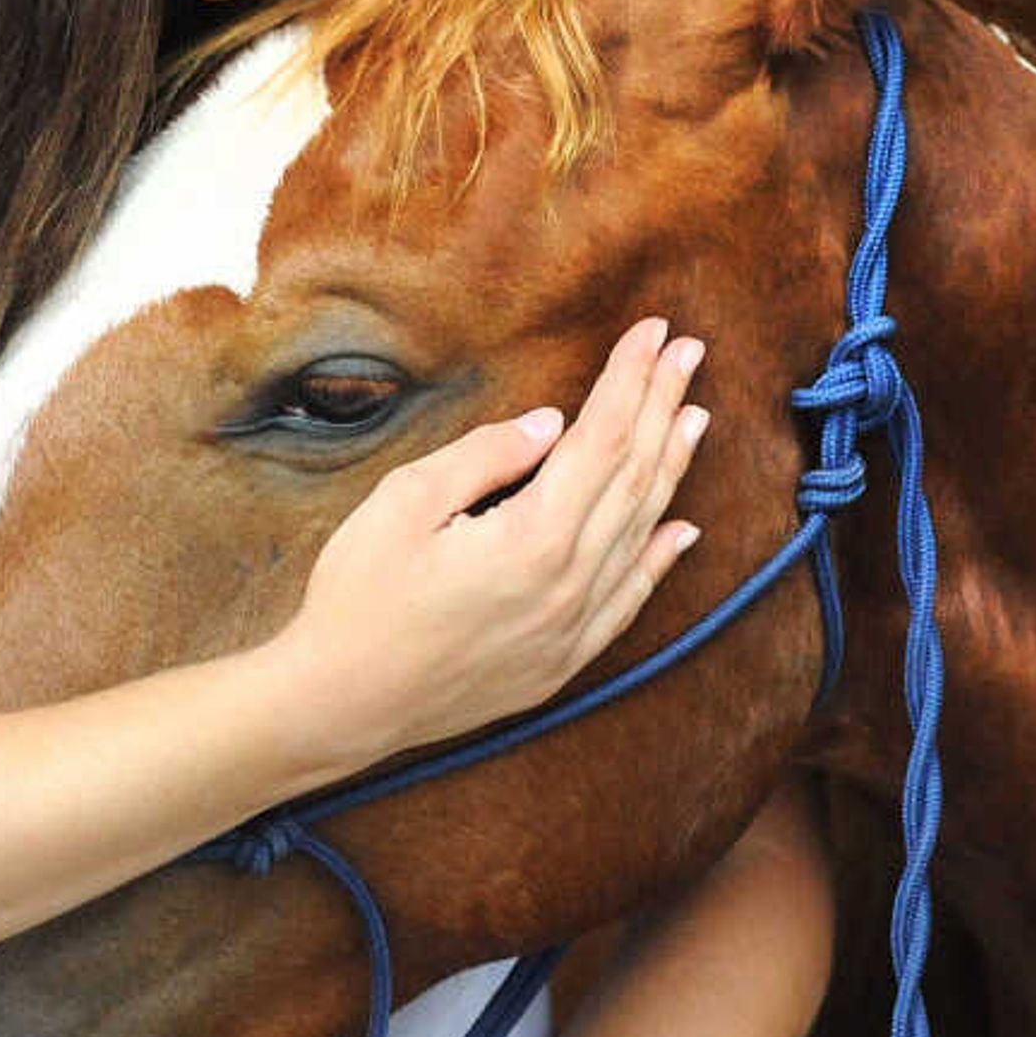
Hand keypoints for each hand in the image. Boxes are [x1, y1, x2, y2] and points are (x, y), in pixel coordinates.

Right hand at [273, 316, 710, 759]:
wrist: (341, 704)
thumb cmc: (358, 596)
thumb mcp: (405, 502)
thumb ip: (486, 456)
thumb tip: (552, 423)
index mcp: (533, 537)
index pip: (602, 437)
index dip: (631, 379)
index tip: (655, 332)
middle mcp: (569, 584)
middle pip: (632, 477)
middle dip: (663, 407)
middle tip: (690, 353)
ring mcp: (571, 629)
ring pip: (641, 534)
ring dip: (670, 470)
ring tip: (694, 417)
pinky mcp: (561, 663)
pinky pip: (628, 602)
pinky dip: (660, 560)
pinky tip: (683, 529)